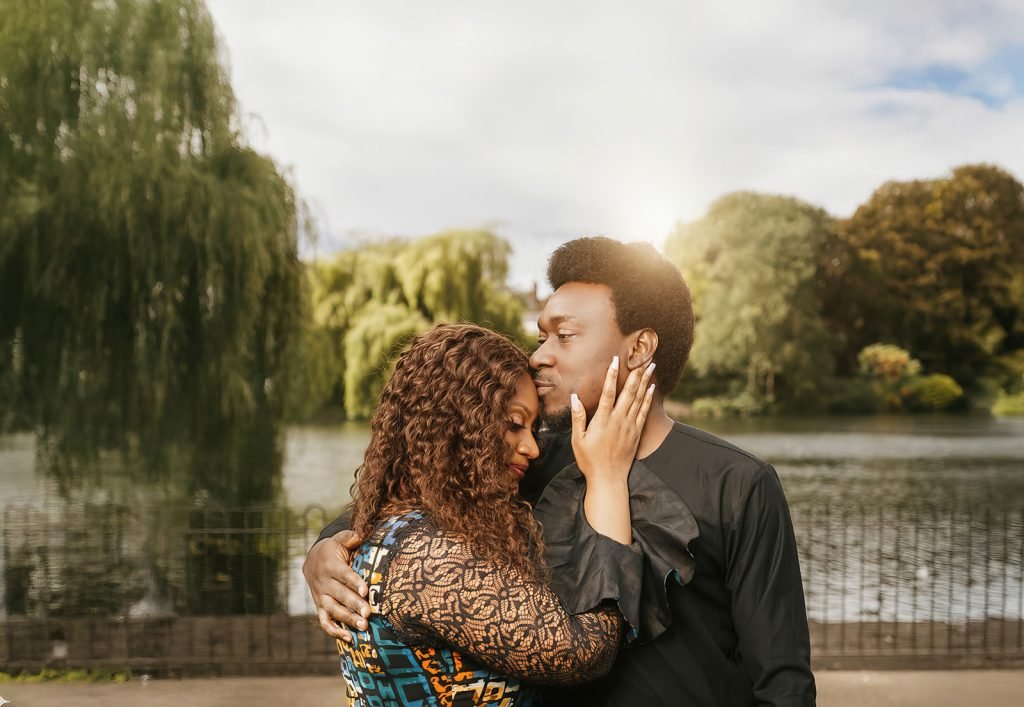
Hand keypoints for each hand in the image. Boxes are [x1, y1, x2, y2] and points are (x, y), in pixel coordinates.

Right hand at [302, 529, 369, 641]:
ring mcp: (321, 597)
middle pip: (340, 596)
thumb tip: (362, 532)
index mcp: (331, 565)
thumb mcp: (339, 539)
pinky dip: (334, 631)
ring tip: (363, 628)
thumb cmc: (334, 550)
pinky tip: (348, 639)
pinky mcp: (320, 607)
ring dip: (347, 620)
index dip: (354, 583)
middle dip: (354, 605)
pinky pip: (325, 622)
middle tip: (368, 614)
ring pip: (333, 610)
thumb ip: (350, 536)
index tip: (366, 591)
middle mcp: (324, 583)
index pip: (344, 575)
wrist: (312, 560)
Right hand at [570, 356, 655, 483]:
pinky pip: (644, 411)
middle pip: (628, 392)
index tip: (615, 360)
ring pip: (639, 399)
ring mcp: (630, 427)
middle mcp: (618, 421)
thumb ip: (578, 417)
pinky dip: (648, 398)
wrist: (608, 479)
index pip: (608, 393)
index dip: (612, 375)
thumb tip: (575, 397)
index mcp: (602, 421)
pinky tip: (651, 387)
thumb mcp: (577, 440)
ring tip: (650, 365)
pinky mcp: (636, 433)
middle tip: (641, 357)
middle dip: (635, 373)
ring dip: (644, 381)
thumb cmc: (589, 460)